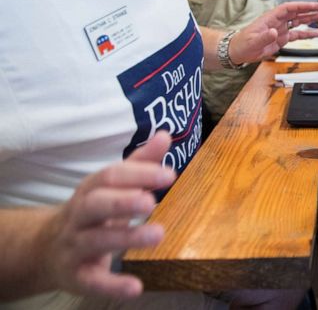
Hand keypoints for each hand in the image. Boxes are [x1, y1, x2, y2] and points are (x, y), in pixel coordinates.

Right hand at [39, 131, 174, 298]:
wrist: (44, 251)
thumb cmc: (92, 212)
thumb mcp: (111, 187)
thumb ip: (139, 164)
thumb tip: (166, 134)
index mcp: (90, 191)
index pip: (110, 176)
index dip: (138, 174)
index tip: (169, 174)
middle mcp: (79, 217)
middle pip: (95, 204)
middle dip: (122, 201)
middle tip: (151, 202)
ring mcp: (74, 247)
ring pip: (95, 241)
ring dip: (126, 237)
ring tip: (158, 234)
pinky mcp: (76, 276)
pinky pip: (92, 281)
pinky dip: (113, 285)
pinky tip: (136, 287)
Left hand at [229, 1, 317, 63]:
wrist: (238, 52)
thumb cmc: (242, 44)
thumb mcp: (252, 41)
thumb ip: (264, 37)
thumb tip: (275, 32)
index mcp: (270, 18)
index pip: (289, 8)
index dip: (302, 6)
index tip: (313, 5)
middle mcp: (277, 22)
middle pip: (296, 12)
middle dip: (309, 10)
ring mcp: (280, 30)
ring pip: (298, 22)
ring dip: (310, 19)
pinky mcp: (281, 39)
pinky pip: (297, 35)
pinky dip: (306, 34)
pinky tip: (315, 33)